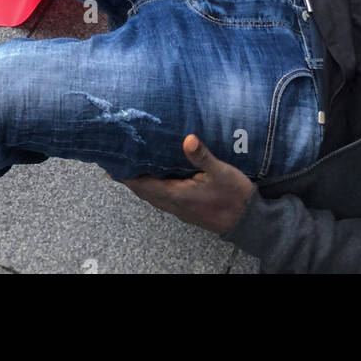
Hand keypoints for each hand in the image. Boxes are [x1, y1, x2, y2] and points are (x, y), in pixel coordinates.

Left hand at [120, 135, 253, 233]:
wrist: (248, 222)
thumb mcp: (220, 171)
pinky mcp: (189, 209)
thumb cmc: (233, 196)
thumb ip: (202, 156)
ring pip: (154, 196)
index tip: (112, 167)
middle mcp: (174, 204)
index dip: (127, 177)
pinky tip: (158, 179)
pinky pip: (164, 198)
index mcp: (176, 195)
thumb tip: (187, 138)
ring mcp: (181, 209)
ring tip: (132, 170)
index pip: (144, 186)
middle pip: (145, 192)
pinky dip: (154, 188)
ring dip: (141, 184)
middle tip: (117, 164)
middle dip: (130, 179)